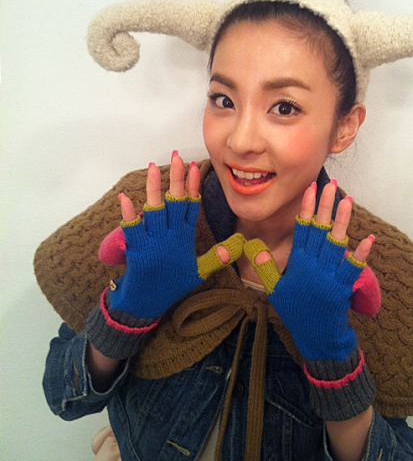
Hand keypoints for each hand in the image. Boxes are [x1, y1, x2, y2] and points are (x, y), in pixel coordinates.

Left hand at [109, 152, 242, 318]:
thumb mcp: (198, 273)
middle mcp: (171, 237)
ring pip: (154, 210)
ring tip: (153, 166)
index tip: (194, 168)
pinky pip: (131, 227)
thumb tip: (239, 245)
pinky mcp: (136, 248)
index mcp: (185, 239)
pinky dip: (128, 213)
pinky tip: (125, 198)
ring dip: (153, 188)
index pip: (191, 207)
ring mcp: (153, 241)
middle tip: (177, 157)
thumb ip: (217, 257)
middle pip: (175, 202)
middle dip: (176, 179)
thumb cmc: (171, 285)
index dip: (192, 187)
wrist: (146, 303)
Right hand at [243, 180, 374, 360]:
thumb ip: (266, 268)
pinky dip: (361, 254)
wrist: (316, 336)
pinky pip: (353, 267)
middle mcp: (313, 266)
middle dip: (325, 206)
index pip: (302, 229)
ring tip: (347, 199)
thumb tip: (257, 248)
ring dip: (342, 221)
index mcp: (298, 263)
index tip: (311, 189)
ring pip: (336, 243)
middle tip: (331, 185)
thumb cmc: (296, 311)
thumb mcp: (275, 290)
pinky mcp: (344, 286)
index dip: (307, 209)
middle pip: (320, 230)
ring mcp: (329, 275)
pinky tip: (369, 238)